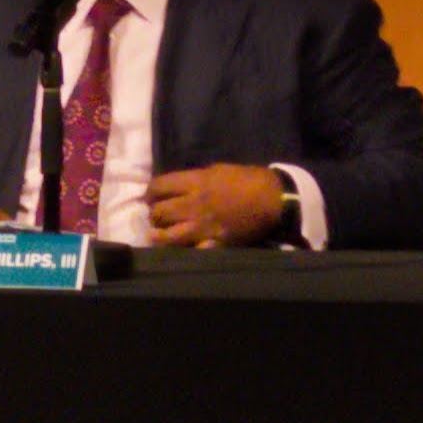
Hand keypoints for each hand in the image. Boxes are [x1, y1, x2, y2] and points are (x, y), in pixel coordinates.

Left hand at [145, 163, 288, 247]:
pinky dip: (184, 251)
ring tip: (156, 235)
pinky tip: (180, 250)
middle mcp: (194, 205)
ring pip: (168, 236)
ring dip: (159, 236)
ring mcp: (204, 227)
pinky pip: (193, 252)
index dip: (150, 192)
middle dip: (153, 214)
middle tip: (155, 216)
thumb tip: (176, 187)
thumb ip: (193, 180)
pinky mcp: (216, 243)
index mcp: (195, 183)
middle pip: (158, 212)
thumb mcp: (215, 170)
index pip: (158, 186)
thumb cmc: (246, 179)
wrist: (272, 198)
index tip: (150, 196)